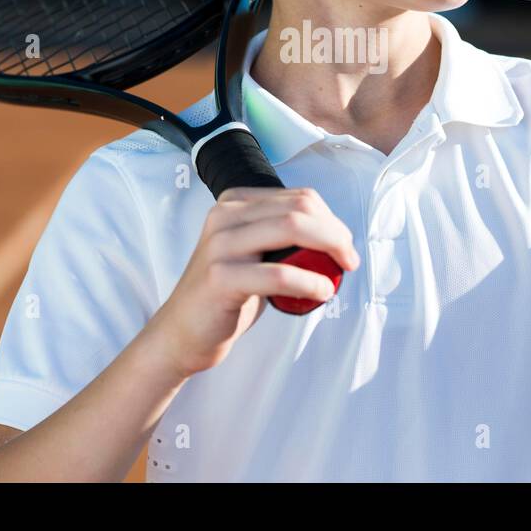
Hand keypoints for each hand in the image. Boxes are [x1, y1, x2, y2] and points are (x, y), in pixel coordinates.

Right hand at [145, 187, 359, 378]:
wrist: (181, 333)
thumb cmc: (226, 295)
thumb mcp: (253, 254)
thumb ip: (283, 237)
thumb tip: (335, 238)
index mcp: (234, 203)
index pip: (298, 197)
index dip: (331, 220)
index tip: (344, 246)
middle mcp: (224, 216)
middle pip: (299, 209)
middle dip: (335, 233)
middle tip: (349, 260)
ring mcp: (220, 244)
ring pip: (291, 229)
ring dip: (329, 250)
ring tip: (339, 274)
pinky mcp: (220, 277)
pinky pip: (279, 273)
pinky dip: (309, 281)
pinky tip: (322, 292)